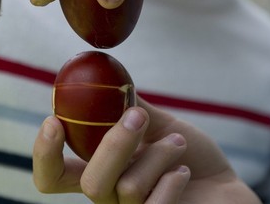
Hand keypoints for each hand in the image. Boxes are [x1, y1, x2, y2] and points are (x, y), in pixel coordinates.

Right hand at [33, 98, 261, 202]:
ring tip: (178, 143)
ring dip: (159, 154)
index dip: (44, 153)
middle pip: (90, 182)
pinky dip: (170, 180)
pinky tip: (182, 170)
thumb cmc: (189, 156)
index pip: (54, 176)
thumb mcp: (159, 125)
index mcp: (100, 171)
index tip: (54, 120)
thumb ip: (131, 108)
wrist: (224, 186)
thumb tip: (109, 77)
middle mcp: (110, 197)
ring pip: (127, 186)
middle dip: (114, 143)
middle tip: (138, 116)